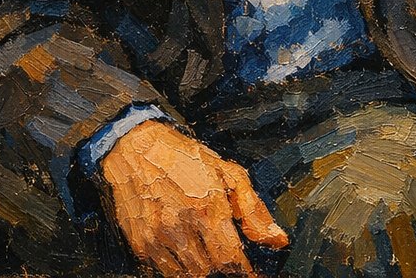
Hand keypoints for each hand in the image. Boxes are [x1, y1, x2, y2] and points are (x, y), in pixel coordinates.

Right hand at [101, 120, 288, 277]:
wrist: (136, 149)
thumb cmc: (186, 158)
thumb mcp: (229, 173)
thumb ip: (254, 210)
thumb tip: (278, 240)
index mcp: (208, 206)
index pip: (230, 258)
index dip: (243, 269)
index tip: (249, 270)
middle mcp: (180, 224)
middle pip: (210, 269)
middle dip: (223, 265)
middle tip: (226, 252)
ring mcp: (157, 236)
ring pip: (188, 274)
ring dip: (202, 267)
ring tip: (205, 246)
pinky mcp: (141, 243)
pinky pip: (164, 270)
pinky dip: (179, 266)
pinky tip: (184, 247)